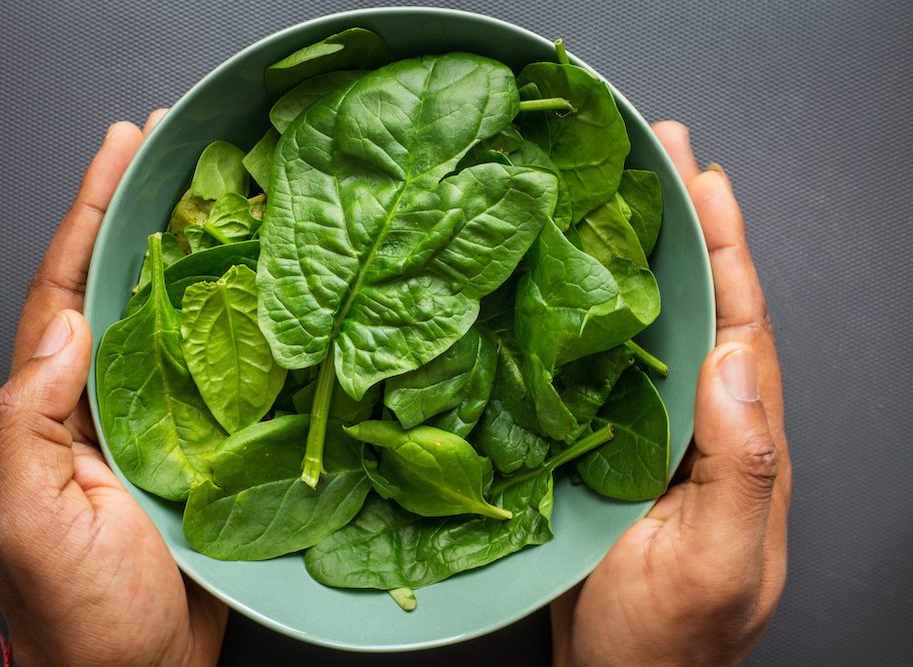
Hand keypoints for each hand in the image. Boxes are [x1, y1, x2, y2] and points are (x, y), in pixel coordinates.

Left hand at [0, 112, 227, 666]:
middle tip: (175, 148)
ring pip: (174, 321)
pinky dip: (237, 326)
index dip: (88, 214)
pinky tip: (264, 293)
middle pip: (119, 287)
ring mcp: (154, 423)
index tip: (121, 149)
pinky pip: (219, 372)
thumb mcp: (28, 520)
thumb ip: (27, 422)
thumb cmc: (80, 615)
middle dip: (139, 213)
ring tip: (224, 197)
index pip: (64, 290)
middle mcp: (101, 402)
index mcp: (51, 408)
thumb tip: (62, 326)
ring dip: (194, 257)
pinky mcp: (202, 448)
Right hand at [551, 121, 790, 665]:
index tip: (703, 178)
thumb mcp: (719, 563)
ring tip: (612, 190)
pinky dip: (587, 312)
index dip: (724, 246)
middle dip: (684, 223)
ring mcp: (651, 431)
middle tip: (658, 151)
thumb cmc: (668, 642)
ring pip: (648, 324)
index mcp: (742, 439)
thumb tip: (737, 361)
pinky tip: (563, 279)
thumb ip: (744, 467)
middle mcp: (701, 421)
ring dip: (635, 255)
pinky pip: (599, 364)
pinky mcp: (604, 445)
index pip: (740, 322)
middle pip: (699, 303)